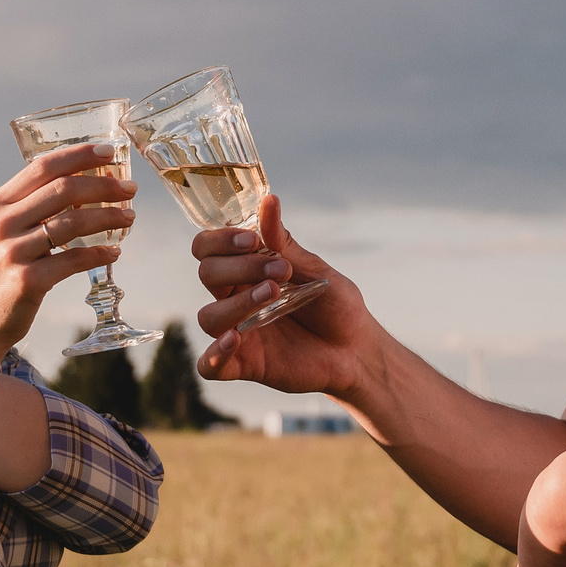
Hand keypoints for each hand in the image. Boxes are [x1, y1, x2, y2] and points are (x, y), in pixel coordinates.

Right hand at [0, 141, 136, 358]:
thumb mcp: (1, 231)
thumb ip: (31, 206)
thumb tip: (84, 185)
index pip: (43, 166)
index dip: (80, 155)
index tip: (111, 151)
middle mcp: (2, 223)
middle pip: (63, 189)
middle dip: (104, 186)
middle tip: (130, 189)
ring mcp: (12, 251)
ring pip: (72, 222)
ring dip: (108, 218)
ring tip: (129, 217)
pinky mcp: (27, 281)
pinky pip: (73, 260)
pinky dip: (99, 254)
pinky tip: (114, 252)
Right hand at [187, 195, 379, 392]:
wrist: (358, 348)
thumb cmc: (335, 305)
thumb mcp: (313, 270)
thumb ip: (284, 244)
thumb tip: (269, 200)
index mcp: (246, 271)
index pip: (208, 249)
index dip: (220, 240)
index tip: (251, 240)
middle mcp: (235, 299)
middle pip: (207, 275)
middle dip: (240, 267)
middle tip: (281, 271)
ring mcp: (238, 332)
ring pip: (208, 317)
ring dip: (236, 303)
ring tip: (273, 294)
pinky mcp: (245, 365)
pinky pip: (208, 366)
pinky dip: (213, 355)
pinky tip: (234, 340)